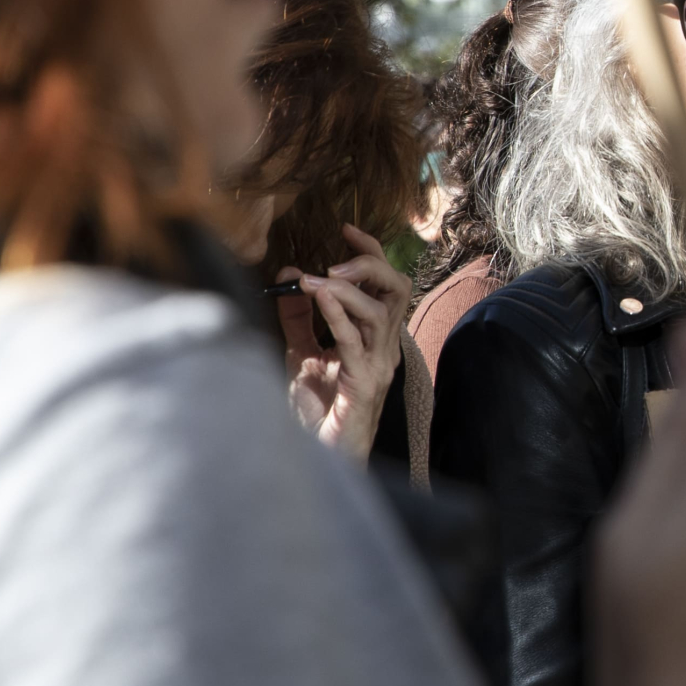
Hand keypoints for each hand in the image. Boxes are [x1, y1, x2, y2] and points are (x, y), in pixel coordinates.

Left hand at [283, 223, 411, 461]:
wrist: (320, 456)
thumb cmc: (317, 412)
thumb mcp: (300, 353)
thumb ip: (297, 317)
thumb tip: (288, 273)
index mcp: (374, 336)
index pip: (384, 283)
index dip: (371, 253)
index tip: (345, 229)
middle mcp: (384, 346)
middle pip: (397, 289)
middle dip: (370, 264)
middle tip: (336, 259)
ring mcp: (378, 364)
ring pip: (380, 312)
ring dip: (348, 289)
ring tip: (317, 280)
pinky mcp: (364, 382)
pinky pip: (355, 340)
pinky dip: (338, 313)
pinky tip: (319, 297)